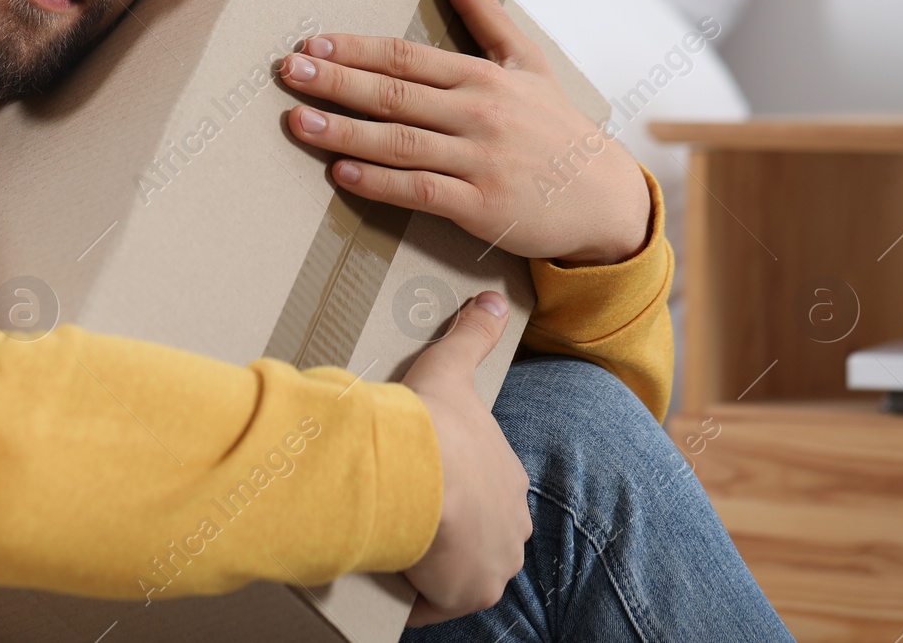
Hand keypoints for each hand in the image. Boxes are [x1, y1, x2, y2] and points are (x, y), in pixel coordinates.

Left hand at [279, 0, 650, 265]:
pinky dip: (379, 182)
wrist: (604, 197)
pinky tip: (343, 173)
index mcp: (483, 77)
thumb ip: (483, 11)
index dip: (355, 50)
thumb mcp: (527, 61)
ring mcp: (479, 160)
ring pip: (400, 142)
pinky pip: (421, 190)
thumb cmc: (555, 125)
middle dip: (337, 82)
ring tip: (298, 122)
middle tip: (290, 72)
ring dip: (345, 131)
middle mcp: (479, 114)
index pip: (406, 57)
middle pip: (395, 94)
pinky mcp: (481, 205)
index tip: (311, 44)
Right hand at [401, 290, 530, 624]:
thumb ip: (472, 335)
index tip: (427, 486)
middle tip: (408, 516)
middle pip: (480, 537)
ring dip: (433, 565)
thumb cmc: (435, 424)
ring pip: (461, 572)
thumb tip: (492, 298)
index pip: (488, 493)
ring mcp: (494, 564)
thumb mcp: (454, 368)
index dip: (457, 492)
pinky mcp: (468, 594)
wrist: (421, 474)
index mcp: (509, 480)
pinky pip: (435, 604)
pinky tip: (389, 572)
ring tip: (396, 544)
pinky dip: (413, 596)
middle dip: (450, 533)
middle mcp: (512, 527)